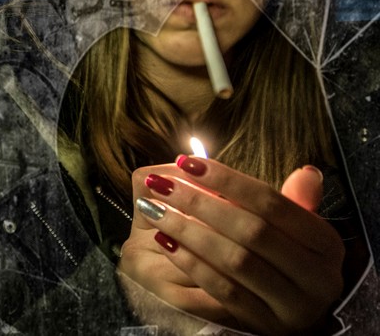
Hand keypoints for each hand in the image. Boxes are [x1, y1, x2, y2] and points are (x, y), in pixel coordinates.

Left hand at [128, 157, 343, 334]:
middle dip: (200, 202)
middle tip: (161, 184)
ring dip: (188, 230)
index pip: (271, 202)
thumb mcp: (289, 229)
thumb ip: (278, 199)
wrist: (288, 315)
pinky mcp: (266, 326)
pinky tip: (165, 241)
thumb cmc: (281, 258)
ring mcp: (293, 306)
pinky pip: (223, 290)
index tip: (188, 162)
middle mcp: (318, 277)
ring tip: (155, 209)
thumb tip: (289, 170)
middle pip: (251, 230)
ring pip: (235, 260)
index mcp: (326, 243)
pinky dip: (191, 262)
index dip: (227, 180)